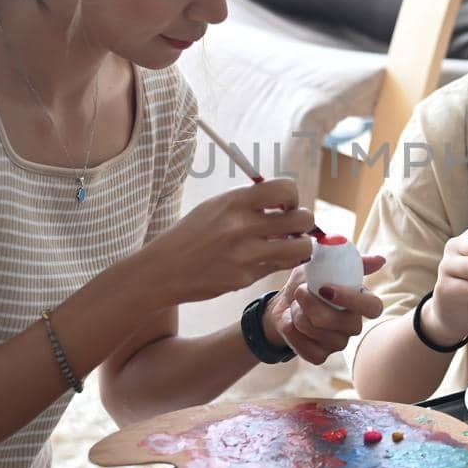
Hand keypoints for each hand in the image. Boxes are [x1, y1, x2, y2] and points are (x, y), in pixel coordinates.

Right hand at [137, 179, 315, 304]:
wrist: (163, 270)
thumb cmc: (191, 235)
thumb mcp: (216, 207)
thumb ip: (249, 202)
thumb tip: (286, 202)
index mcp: (234, 201)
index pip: (285, 188)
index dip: (293, 197)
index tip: (286, 205)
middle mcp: (241, 226)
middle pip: (301, 219)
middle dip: (304, 223)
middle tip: (293, 228)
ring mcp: (245, 254)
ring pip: (301, 248)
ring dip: (301, 246)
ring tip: (288, 245)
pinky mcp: (246, 278)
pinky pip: (279, 267)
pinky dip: (280, 262)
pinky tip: (267, 259)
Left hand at [263, 255, 387, 363]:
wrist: (283, 303)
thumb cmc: (308, 282)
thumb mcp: (323, 265)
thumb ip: (349, 261)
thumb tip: (380, 260)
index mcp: (360, 302)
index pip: (373, 308)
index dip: (352, 300)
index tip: (326, 288)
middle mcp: (353, 325)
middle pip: (341, 322)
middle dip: (312, 304)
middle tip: (299, 291)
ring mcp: (338, 342)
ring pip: (318, 332)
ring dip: (298, 315)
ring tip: (295, 306)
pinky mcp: (320, 356)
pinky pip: (306, 348)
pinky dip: (291, 332)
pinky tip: (291, 323)